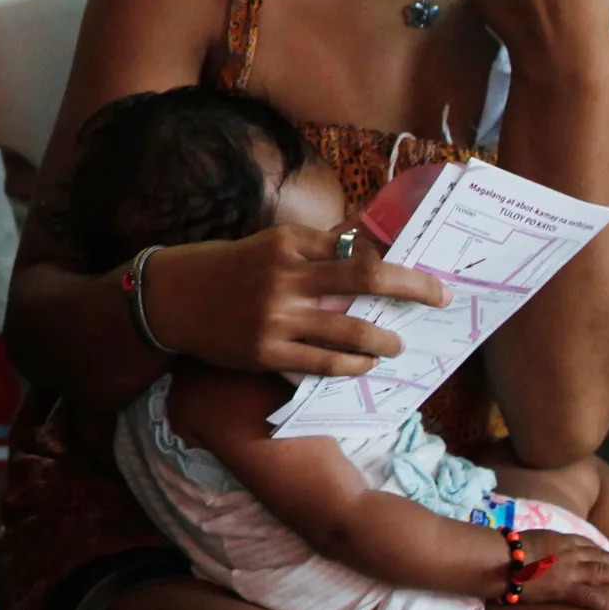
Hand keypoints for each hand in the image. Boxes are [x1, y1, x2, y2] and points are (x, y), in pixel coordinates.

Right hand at [147, 224, 451, 377]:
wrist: (168, 299)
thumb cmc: (221, 268)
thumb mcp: (265, 246)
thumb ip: (312, 249)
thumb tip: (362, 245)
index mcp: (287, 243)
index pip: (354, 247)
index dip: (393, 258)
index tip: (422, 267)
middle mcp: (286, 276)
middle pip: (367, 276)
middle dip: (413, 286)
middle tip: (441, 296)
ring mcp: (277, 317)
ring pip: (352, 330)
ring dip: (385, 339)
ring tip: (399, 345)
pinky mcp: (267, 352)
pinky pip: (324, 364)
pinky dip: (352, 366)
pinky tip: (364, 366)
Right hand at [500, 529, 608, 609]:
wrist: (497, 560)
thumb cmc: (504, 549)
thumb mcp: (526, 538)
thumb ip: (540, 544)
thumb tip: (539, 552)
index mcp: (559, 538)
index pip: (586, 543)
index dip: (601, 550)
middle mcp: (569, 552)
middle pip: (602, 556)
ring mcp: (569, 570)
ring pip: (604, 572)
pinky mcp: (564, 588)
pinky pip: (590, 597)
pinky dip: (607, 604)